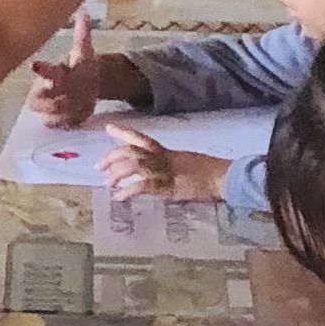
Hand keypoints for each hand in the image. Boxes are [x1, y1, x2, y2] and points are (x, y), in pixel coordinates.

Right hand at [26, 5, 151, 129]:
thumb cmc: (81, 67)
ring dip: (64, 114)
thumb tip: (83, 13)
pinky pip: (56, 126)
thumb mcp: (85, 52)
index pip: (43, 70)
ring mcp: (48, 106)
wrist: (86, 84)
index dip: (39, 68)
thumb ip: (83, 35)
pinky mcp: (55, 118)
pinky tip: (79, 116)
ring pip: (46, 116)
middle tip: (71, 99)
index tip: (34, 64)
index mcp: (54, 72)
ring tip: (81, 106)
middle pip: (35, 101)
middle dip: (53, 102)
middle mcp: (45, 90)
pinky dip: (69, 123)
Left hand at [101, 125, 226, 204]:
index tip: (108, 128)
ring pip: (135, 164)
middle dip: (113, 156)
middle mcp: (163, 158)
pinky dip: (129, 190)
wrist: (224, 177)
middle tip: (99, 167)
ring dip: (117, 174)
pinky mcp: (169, 185)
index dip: (124, 133)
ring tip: (108, 184)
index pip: (142, 138)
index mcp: (167, 152)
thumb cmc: (210, 172)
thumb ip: (170, 167)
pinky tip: (120, 197)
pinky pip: (144, 185)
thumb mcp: (186, 164)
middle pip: (132, 151)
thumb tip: (157, 174)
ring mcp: (165, 170)